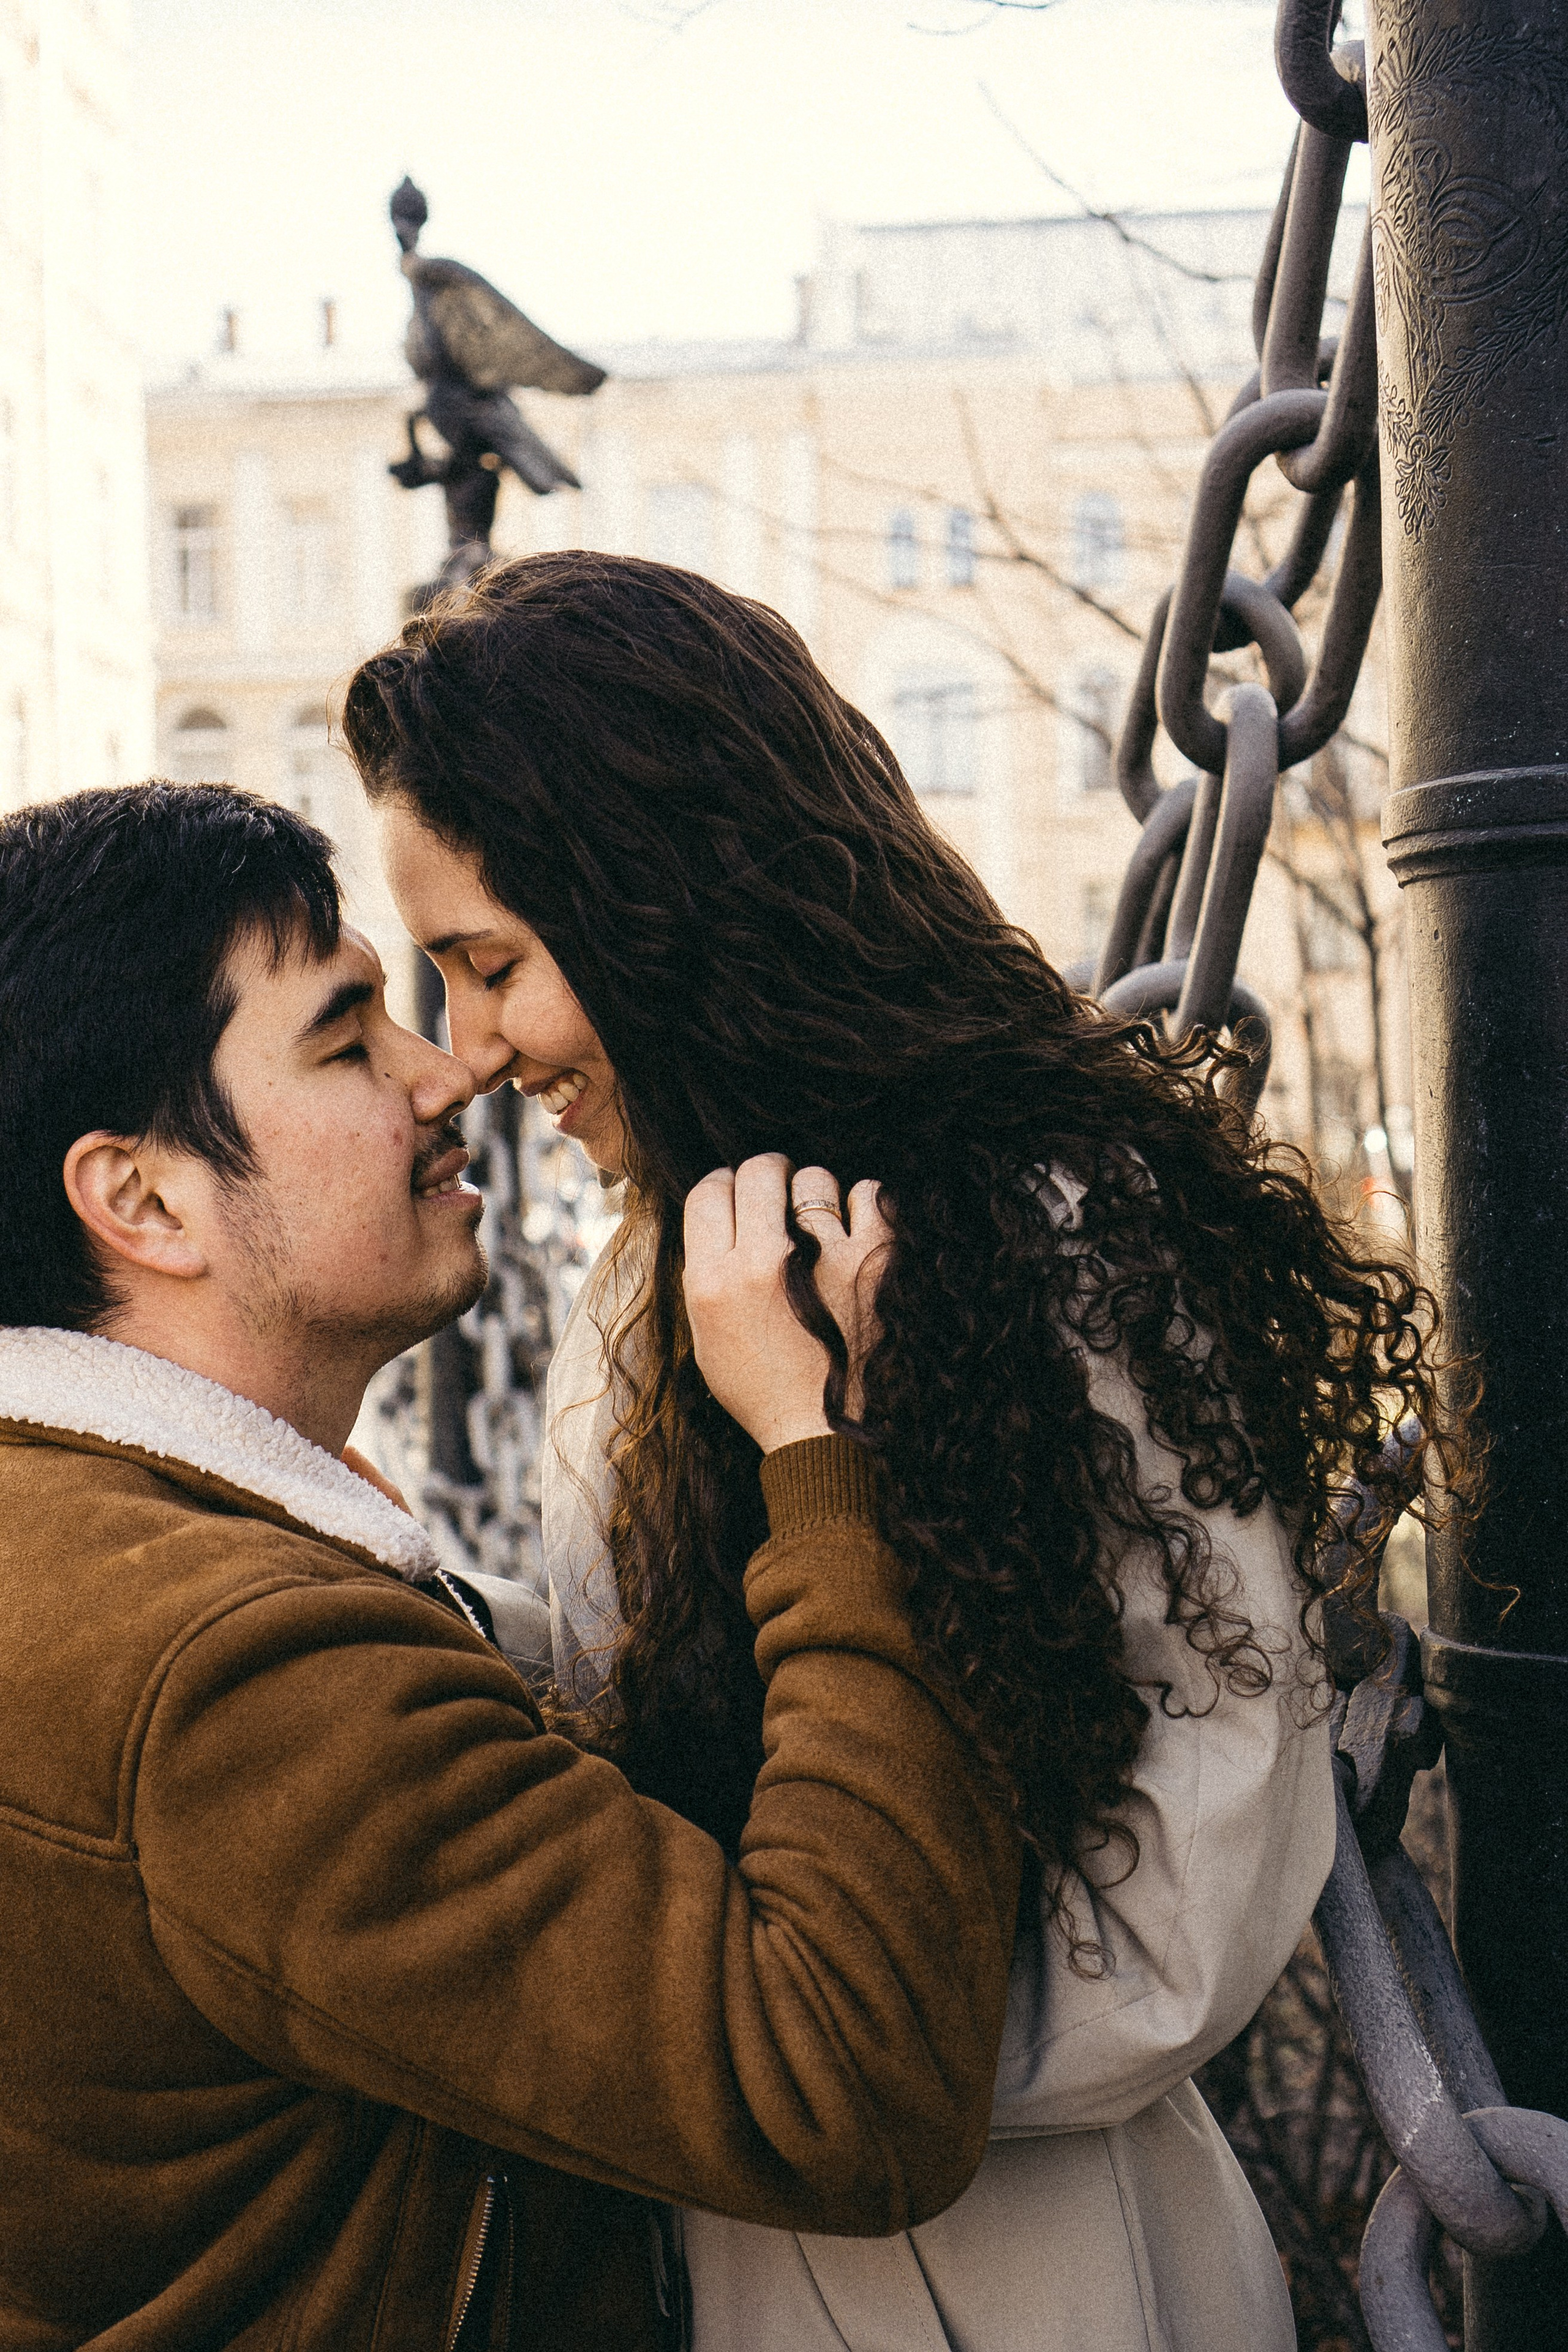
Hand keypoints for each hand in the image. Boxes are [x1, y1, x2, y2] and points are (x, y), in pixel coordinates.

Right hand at [683, 1155, 890, 1452]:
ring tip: (821, 1226)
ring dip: (816, 1195)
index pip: (708, 1190)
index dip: (724, 1185)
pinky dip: (863, 1206)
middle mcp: (762, 1262)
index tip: (739, 1196)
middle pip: (758, 1169)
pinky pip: (868, 1193)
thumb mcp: (709, 1338)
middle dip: (768, 1173)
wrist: (826, 1435)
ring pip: (814, 1179)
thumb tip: (717, 1218)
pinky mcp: (874, 1261)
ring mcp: (821, 1257)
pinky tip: (856, 1230)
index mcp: (713, 1281)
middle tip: (780, 1191)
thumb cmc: (764, 1391)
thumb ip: (707, 1275)